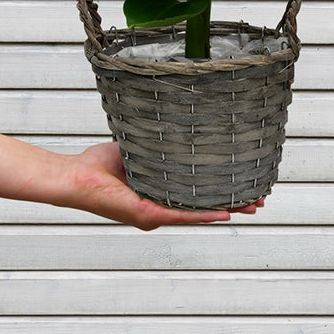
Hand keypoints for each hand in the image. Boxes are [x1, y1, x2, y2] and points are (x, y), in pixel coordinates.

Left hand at [59, 141, 263, 229]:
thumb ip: (158, 142)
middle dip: (234, 203)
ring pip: (200, 213)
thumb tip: (177, 119)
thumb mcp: (138, 150)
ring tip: (251, 205)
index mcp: (160, 195)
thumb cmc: (98, 166)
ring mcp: (155, 214)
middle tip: (259, 199)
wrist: (74, 177)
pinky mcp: (147, 215)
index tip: (245, 184)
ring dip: (227, 209)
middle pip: (206, 208)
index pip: (198, 195)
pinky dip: (205, 214)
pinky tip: (224, 213)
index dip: (222, 192)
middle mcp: (161, 209)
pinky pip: (182, 215)